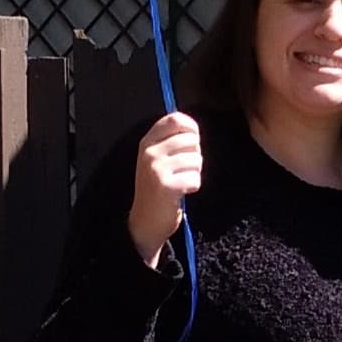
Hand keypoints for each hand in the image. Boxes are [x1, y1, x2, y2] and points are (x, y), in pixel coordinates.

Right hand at [127, 111, 202, 262]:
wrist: (144, 221)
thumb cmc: (155, 187)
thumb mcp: (155, 159)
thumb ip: (169, 141)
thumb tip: (192, 128)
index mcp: (147, 142)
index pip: (175, 119)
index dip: (191, 127)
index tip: (194, 139)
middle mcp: (150, 153)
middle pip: (191, 140)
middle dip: (195, 155)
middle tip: (183, 169)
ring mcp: (157, 170)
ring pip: (196, 160)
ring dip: (194, 172)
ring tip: (180, 181)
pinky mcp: (167, 187)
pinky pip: (195, 179)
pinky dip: (193, 186)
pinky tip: (181, 192)